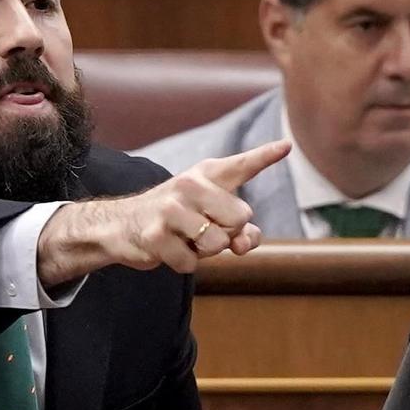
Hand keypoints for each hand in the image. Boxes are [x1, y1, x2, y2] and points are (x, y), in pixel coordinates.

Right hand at [36, 139, 290, 285]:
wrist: (123, 225)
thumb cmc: (178, 218)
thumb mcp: (210, 214)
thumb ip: (241, 229)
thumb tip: (244, 244)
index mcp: (207, 175)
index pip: (242, 165)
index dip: (266, 156)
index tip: (286, 146)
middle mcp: (190, 185)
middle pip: (240, 219)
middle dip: (229, 234)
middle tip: (204, 228)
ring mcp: (170, 209)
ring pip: (217, 244)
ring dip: (205, 252)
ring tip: (186, 238)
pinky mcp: (155, 235)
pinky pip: (191, 263)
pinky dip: (184, 263)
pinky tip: (169, 248)